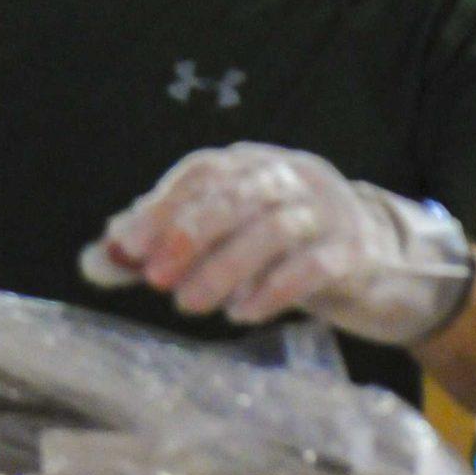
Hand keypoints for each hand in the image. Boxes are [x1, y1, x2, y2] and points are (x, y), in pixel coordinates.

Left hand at [79, 143, 475, 347]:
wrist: (380, 261)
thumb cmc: (282, 246)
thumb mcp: (223, 237)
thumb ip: (160, 244)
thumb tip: (96, 260)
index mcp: (250, 163)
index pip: (201, 173)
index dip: (162, 208)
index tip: (129, 249)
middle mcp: (288, 175)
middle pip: (235, 196)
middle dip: (190, 236)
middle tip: (158, 281)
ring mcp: (327, 209)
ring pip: (272, 228)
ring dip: (227, 267)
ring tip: (194, 305)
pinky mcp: (356, 249)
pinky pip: (315, 263)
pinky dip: (276, 287)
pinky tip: (245, 311)